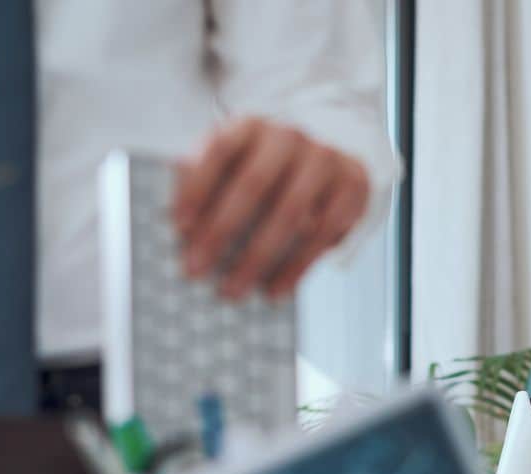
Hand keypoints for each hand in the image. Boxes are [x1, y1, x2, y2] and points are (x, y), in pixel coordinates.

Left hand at [172, 117, 370, 300]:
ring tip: (231, 291)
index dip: (197, 188)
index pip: (220, 149)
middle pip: (253, 184)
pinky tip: (272, 290)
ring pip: (289, 213)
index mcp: (251, 125)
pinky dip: (295, 267)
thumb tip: (183, 230)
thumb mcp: (230, 167)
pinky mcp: (351, 188)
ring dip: (256, 258)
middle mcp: (289, 137)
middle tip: (194, 270)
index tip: (179, 228)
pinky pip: (322, 234)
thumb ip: (202, 185)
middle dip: (220, 232)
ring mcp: (324, 160)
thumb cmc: (264, 172)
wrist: (328, 163)